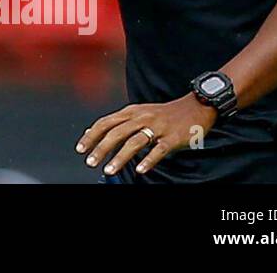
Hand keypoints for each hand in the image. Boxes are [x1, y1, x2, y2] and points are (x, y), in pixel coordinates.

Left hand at [76, 94, 218, 177]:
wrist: (196, 106)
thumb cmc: (164, 113)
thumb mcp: (138, 113)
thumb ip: (117, 122)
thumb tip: (91, 130)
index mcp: (131, 112)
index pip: (105, 122)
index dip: (92, 136)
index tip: (81, 149)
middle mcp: (142, 117)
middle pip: (116, 132)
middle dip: (101, 148)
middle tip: (90, 162)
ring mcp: (158, 127)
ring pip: (134, 142)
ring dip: (120, 157)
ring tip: (109, 169)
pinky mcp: (173, 138)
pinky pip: (159, 150)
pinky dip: (148, 160)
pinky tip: (140, 170)